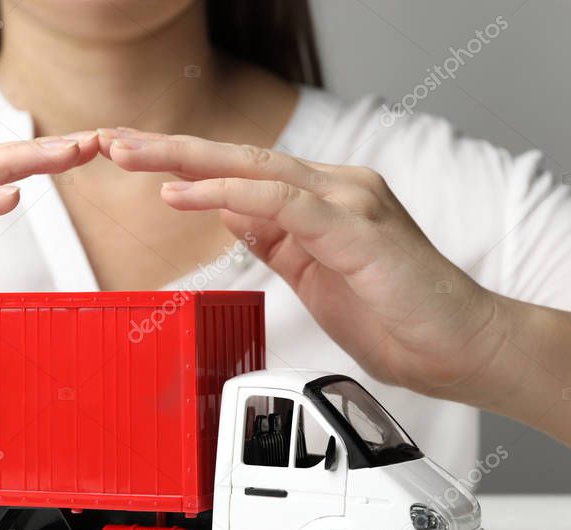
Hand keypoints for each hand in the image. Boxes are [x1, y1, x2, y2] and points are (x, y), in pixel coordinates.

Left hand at [99, 128, 506, 403]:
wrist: (460, 348)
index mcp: (323, 199)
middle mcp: (336, 188)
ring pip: (252, 168)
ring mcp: (349, 201)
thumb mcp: (314, 274)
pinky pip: (282, 201)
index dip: (183, 164)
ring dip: (184, 161)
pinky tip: (184, 194)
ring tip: (129, 157)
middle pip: (237, 158)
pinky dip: (229, 194)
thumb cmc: (394, 317)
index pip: (241, 171)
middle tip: (111, 141)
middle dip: (168, 149)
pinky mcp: (357, 226)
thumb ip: (276, 239)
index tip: (133, 161)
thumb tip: (229, 209)